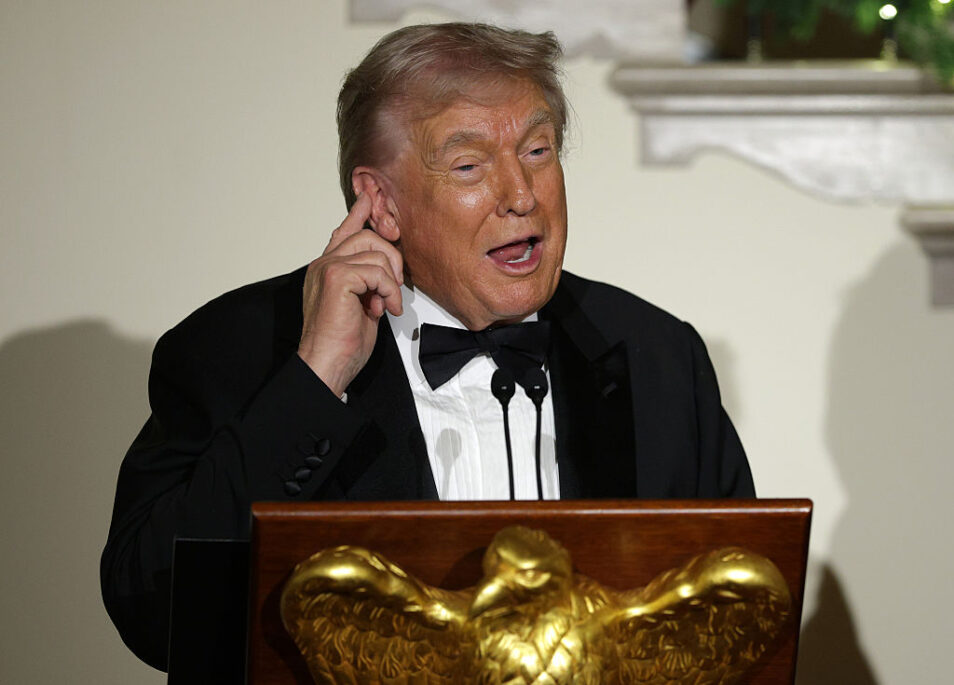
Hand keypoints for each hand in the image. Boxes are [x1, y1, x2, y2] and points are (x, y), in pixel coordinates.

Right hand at [297, 193, 403, 395]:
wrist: (326, 363)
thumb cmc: (341, 343)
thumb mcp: (360, 307)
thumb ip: (367, 284)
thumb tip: (385, 276)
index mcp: (326, 269)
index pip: (343, 232)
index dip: (357, 214)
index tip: (367, 198)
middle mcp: (323, 263)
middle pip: (368, 237)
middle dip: (391, 260)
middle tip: (393, 289)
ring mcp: (328, 267)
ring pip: (376, 253)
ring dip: (390, 282)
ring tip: (385, 305)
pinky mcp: (337, 276)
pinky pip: (378, 272)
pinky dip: (388, 291)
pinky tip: (383, 309)